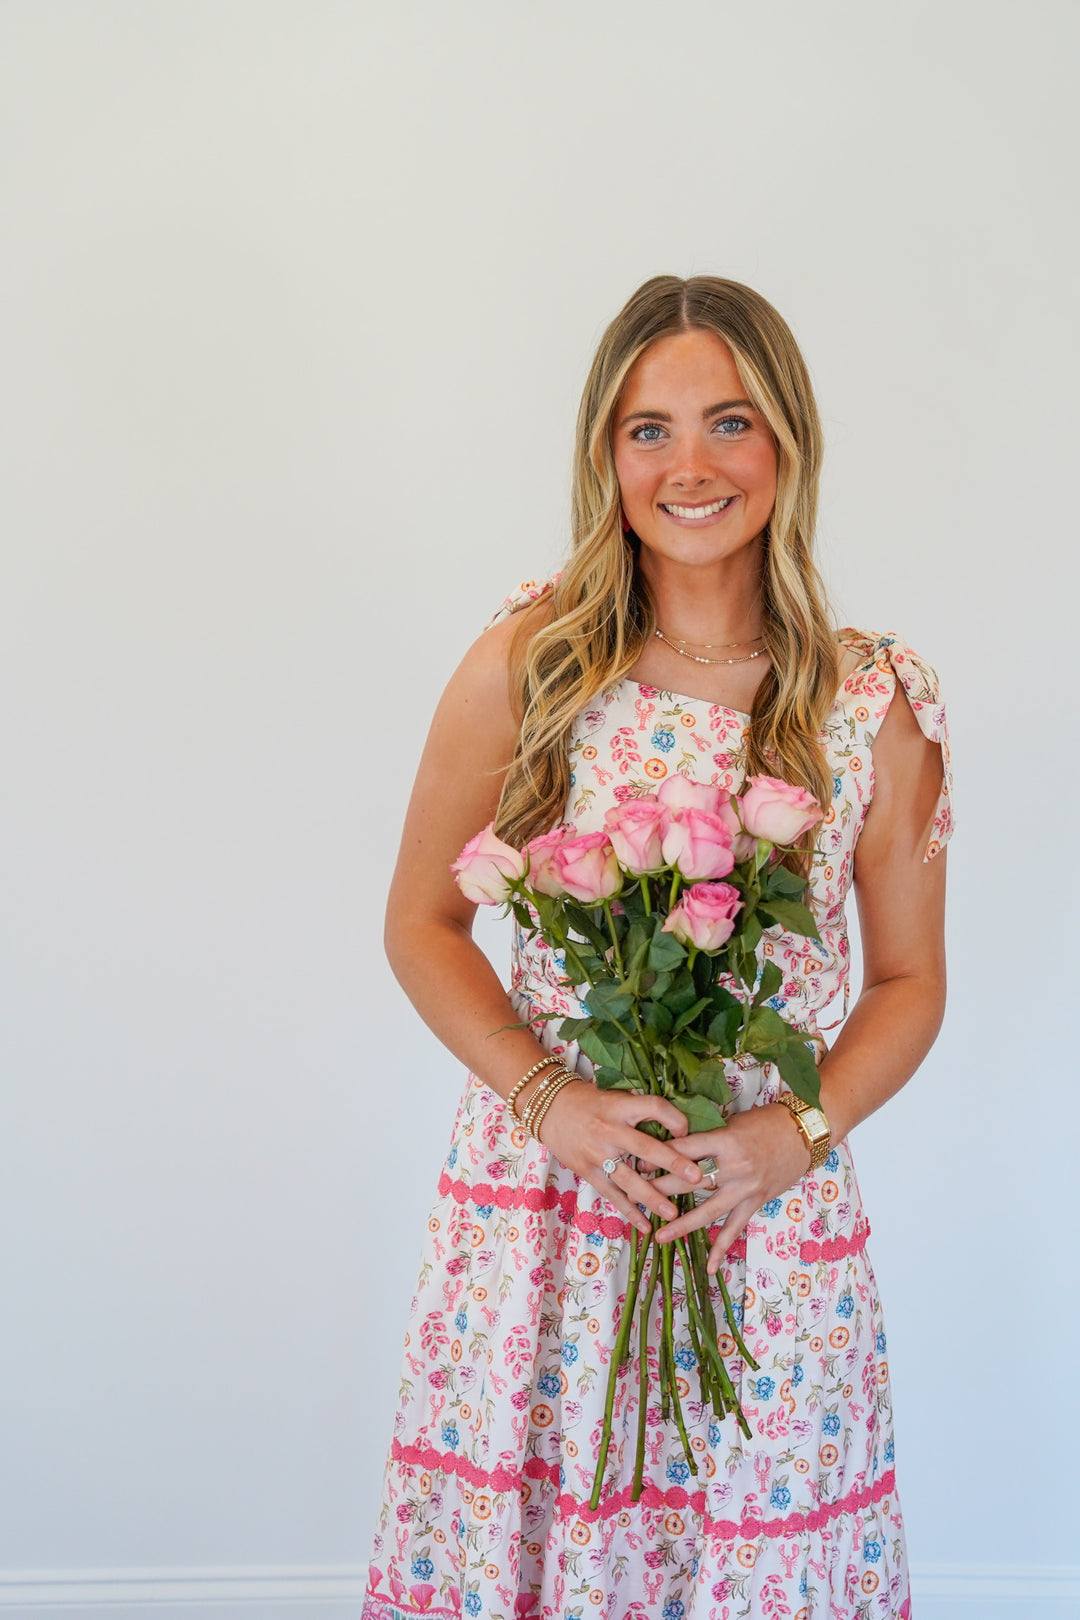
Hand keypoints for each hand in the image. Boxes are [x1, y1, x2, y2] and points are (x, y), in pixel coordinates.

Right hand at [536, 1083, 704, 1235]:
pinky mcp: (588, 1172)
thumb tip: (677, 1126)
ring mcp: (598, 1154)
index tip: (686, 1130)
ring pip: (628, 1179)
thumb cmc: (590, 1102)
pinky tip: (645, 1226)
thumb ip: (640, 1110)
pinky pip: (612, 1194)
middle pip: (645, 1147)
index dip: (674, 1118)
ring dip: (652, 1197)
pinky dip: (629, 1211)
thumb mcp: (616, 1096)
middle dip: (673, 1162)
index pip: (653, 1107)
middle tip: (696, 1176)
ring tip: (672, 1212)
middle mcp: (610, 1130)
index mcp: (620, 1106)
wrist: (551, 1109)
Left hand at [650, 1103, 809, 1272]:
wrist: (803, 1133)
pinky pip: (735, 1228)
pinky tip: (708, 1266)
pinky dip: (722, 1248)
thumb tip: (673, 1143)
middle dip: (658, 1189)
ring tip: (659, 1236)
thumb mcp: (731, 1122)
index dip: (658, 1157)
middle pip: (689, 1181)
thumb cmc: (765, 1121)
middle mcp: (733, 1166)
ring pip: (708, 1210)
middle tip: (632, 1197)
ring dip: (682, 1225)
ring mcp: (745, 1188)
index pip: (683, 1150)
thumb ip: (706, 1136)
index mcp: (724, 1140)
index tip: (636, 1164)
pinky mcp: (755, 1202)